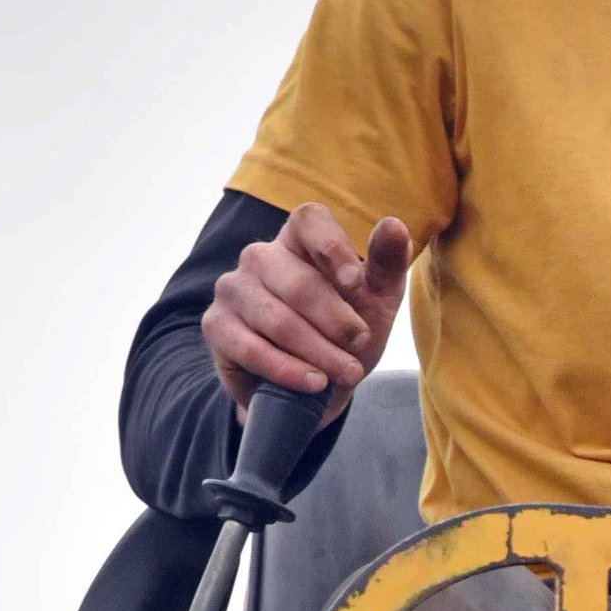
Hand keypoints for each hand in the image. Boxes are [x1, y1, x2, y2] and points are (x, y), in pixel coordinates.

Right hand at [205, 201, 411, 415]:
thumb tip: (394, 225)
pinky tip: (314, 384)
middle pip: (298, 281)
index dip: (332, 248)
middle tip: (360, 346)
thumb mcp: (376, 302)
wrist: (311, 389)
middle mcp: (260, 257)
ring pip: (277, 320)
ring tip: (345, 373)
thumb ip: (386, 264)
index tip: (356, 284)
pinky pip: (252, 348)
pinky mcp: (216, 325)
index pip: (309, 220)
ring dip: (318, 352)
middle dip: (337, 321)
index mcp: (299, 240)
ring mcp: (233, 289)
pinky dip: (288, 370)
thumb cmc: (344, 333)